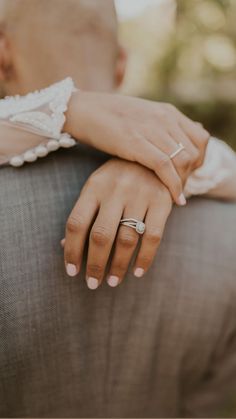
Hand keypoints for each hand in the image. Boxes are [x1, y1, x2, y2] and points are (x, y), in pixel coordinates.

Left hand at [63, 159, 172, 288]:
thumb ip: (84, 213)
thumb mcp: (97, 187)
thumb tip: (65, 245)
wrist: (155, 155)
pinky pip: (153, 236)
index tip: (71, 271)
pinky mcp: (161, 201)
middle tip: (92, 283)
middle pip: (100, 235)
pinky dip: (145, 258)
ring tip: (113, 281)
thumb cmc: (118, 177)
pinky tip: (138, 272)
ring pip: (126, 239)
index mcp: (94, 186)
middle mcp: (115, 190)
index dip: (71, 250)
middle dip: (94, 264)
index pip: (76, 223)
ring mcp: (140, 195)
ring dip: (118, 265)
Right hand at [65, 91, 209, 204]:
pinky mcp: (135, 142)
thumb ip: (160, 130)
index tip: (188, 175)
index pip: (200, 139)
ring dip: (182, 182)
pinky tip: (173, 199)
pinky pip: (164, 166)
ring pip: (183, 160)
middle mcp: (164, 118)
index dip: (199, 161)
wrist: (84, 110)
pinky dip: (173, 185)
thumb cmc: (110, 119)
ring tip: (174, 195)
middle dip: (190, 175)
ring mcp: (151, 129)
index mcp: (167, 113)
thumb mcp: (142, 118)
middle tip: (179, 189)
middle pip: (194, 152)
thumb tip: (174, 146)